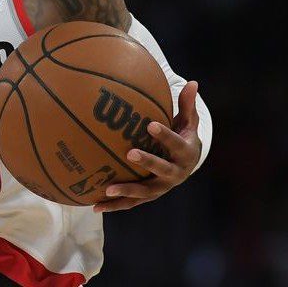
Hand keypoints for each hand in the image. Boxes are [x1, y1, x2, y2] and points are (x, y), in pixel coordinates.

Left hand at [93, 81, 202, 212]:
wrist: (187, 165)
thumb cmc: (182, 137)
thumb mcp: (188, 122)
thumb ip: (187, 104)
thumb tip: (192, 82)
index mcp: (184, 153)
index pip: (175, 143)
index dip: (164, 135)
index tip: (150, 124)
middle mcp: (175, 173)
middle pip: (161, 169)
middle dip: (147, 162)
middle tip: (130, 154)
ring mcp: (162, 187)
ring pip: (144, 192)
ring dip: (126, 192)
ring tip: (106, 191)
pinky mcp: (149, 195)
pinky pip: (131, 202)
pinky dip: (114, 205)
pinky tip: (94, 205)